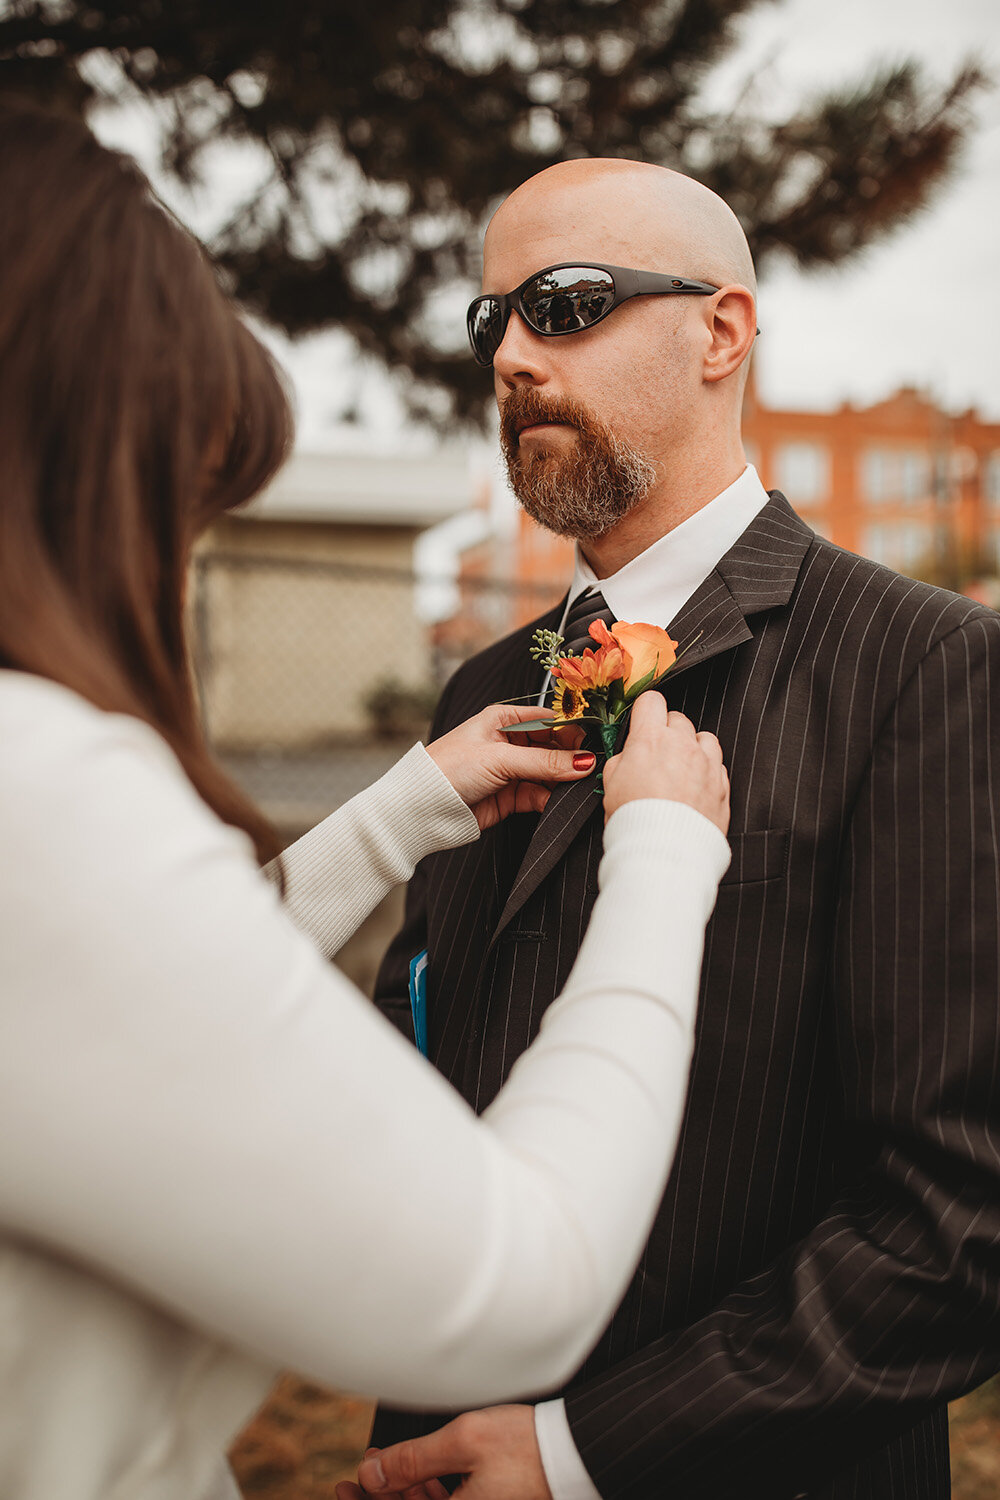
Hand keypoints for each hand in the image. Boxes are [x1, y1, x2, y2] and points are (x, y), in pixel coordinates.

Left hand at [334, 1405, 551, 1499]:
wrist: (574, 1452)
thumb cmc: (525, 1445)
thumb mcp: (463, 1442)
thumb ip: (412, 1461)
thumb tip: (370, 1474)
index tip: (341, 1487)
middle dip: (382, 1497)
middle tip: (361, 1473)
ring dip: (404, 1496)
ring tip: (388, 1468)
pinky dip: (430, 1496)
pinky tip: (423, 1477)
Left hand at [427, 705, 593, 830]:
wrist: (421, 809)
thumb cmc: (448, 769)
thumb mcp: (500, 759)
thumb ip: (545, 762)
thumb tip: (585, 762)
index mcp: (502, 720)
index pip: (548, 720)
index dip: (571, 730)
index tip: (594, 743)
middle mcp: (507, 743)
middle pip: (552, 747)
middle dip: (571, 758)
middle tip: (592, 768)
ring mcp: (509, 771)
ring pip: (548, 774)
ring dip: (562, 782)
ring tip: (579, 787)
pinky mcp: (509, 797)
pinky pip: (538, 795)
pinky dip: (550, 800)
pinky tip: (559, 803)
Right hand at [602, 692, 729, 833]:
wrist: (664, 853)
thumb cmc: (635, 821)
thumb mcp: (611, 783)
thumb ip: (623, 758)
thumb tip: (630, 753)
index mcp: (650, 740)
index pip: (651, 701)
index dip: (645, 710)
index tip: (643, 720)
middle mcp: (682, 745)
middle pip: (678, 719)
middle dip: (667, 732)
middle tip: (656, 755)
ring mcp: (706, 764)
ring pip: (703, 738)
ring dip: (692, 748)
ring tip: (680, 770)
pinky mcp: (722, 785)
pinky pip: (717, 765)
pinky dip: (707, 771)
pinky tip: (694, 787)